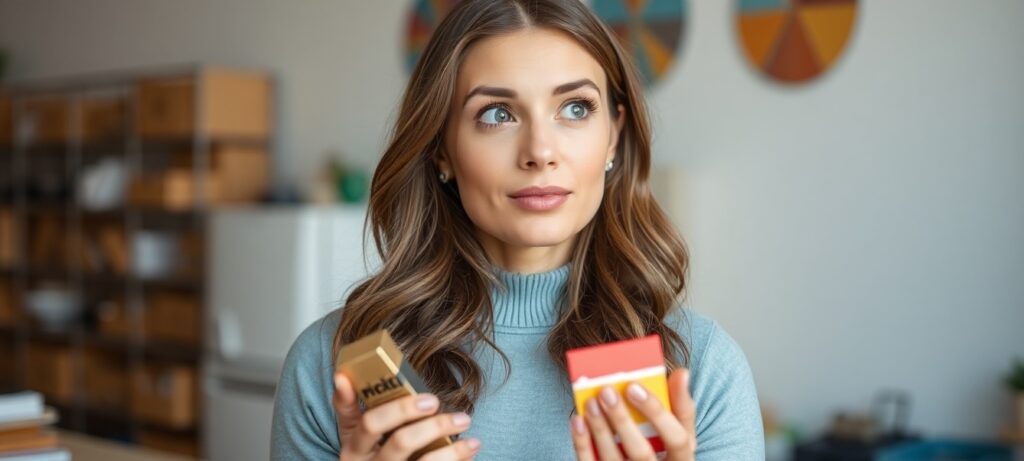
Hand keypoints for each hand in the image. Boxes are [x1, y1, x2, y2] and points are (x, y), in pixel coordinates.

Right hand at [333, 372, 481, 460]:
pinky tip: (471, 449)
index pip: (367, 425)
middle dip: (429, 423)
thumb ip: (348, 408)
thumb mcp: (353, 436)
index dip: (388, 408)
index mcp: (354, 449)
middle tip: (442, 403)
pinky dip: (456, 460)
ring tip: (465, 422)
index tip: (406, 392)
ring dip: (452, 447)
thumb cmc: (367, 456)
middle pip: (401, 443)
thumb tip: (341, 376)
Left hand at [570, 368, 696, 460]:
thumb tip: (681, 373)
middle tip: (607, 391)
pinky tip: (578, 420)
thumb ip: (681, 405)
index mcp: (682, 459)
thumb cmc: (667, 447)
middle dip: (622, 420)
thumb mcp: (680, 430)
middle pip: (641, 453)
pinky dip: (583, 443)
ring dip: (600, 429)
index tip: (634, 386)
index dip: (656, 413)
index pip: (677, 439)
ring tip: (591, 401)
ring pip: (613, 460)